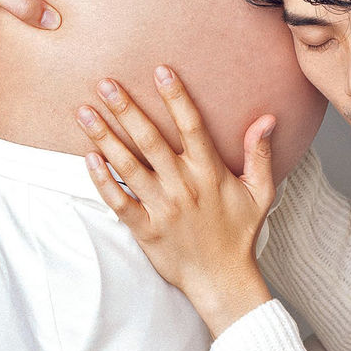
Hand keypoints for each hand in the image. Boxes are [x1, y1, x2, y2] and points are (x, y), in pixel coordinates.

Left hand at [75, 65, 275, 337]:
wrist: (222, 280)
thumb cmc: (239, 234)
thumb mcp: (260, 193)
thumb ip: (259, 154)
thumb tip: (266, 118)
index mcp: (210, 173)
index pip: (192, 126)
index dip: (176, 97)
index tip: (160, 70)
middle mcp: (184, 186)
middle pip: (151, 140)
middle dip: (127, 109)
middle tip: (105, 82)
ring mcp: (162, 208)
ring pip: (129, 167)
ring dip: (105, 138)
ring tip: (84, 112)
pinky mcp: (145, 229)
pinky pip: (119, 202)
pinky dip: (102, 181)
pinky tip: (88, 158)